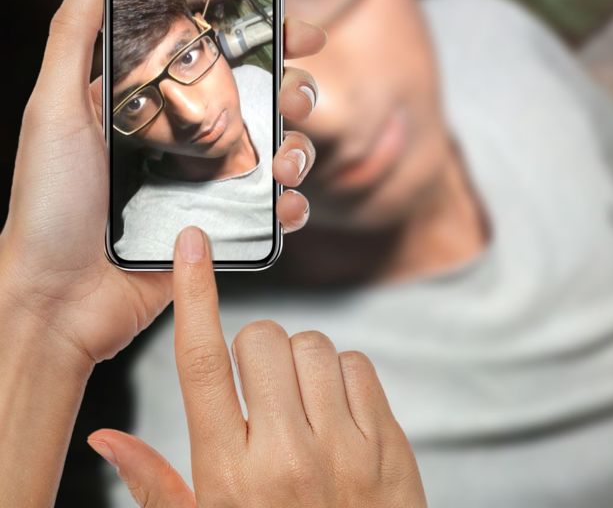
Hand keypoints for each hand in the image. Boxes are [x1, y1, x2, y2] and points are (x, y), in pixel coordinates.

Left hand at [0, 0, 323, 367]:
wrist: (55, 301)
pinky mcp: (219, 225)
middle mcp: (186, 133)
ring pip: (279, 148)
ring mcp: (206, 180)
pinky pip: (272, 208)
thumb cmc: (47, 203)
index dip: (263, 34)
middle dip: (295, 89)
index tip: (296, 28)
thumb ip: (75, 30)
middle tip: (294, 97)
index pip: (218, 51)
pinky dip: (292, 204)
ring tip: (285, 160)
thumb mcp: (54, 107)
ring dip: (300, 146)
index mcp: (152, 97)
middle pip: (263, 95)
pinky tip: (285, 204)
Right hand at [88, 227, 428, 507]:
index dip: (193, 294)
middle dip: (254, 349)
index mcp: (229, 475)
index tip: (192, 246)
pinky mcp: (387, 444)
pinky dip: (342, 376)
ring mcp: (343, 449)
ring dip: (299, 362)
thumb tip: (107, 439)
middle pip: (261, 338)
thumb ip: (155, 483)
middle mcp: (285, 456)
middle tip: (259, 390)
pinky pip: (358, 364)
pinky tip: (334, 414)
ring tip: (299, 407)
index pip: (201, 363)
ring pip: (313, 344)